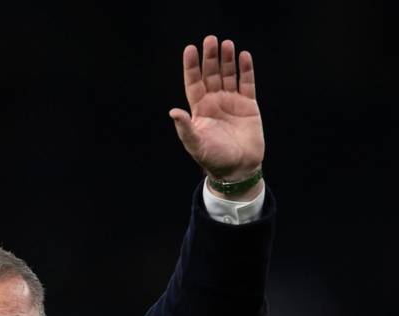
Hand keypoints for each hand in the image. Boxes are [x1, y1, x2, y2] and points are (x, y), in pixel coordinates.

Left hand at [169, 36, 263, 182]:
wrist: (238, 169)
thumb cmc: (213, 159)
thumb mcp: (195, 145)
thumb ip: (185, 128)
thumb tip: (173, 111)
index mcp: (199, 110)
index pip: (193, 83)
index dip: (191, 67)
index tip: (190, 49)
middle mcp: (214, 102)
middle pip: (211, 74)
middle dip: (210, 58)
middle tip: (210, 40)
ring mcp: (232, 102)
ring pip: (229, 75)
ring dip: (227, 60)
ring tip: (226, 44)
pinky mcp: (249, 105)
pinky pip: (247, 83)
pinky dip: (246, 70)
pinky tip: (244, 56)